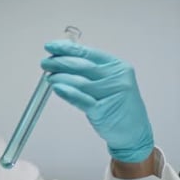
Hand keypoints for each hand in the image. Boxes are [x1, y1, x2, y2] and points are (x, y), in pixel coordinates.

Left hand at [41, 40, 153, 162]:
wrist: (133, 132)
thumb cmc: (117, 105)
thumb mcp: (109, 82)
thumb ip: (89, 69)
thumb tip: (63, 56)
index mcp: (117, 66)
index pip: (88, 52)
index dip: (66, 49)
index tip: (51, 46)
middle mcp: (117, 77)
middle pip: (82, 65)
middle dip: (59, 62)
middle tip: (45, 62)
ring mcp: (112, 94)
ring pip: (79, 82)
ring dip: (60, 78)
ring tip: (49, 77)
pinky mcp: (104, 111)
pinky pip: (81, 99)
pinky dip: (67, 93)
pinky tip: (57, 88)